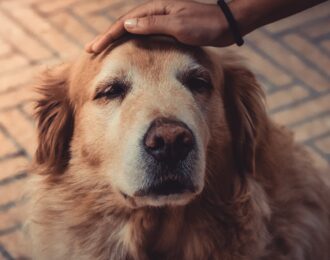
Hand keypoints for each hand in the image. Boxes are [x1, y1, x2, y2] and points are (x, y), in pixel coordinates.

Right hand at [85, 0, 236, 52]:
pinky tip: (128, 48)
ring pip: (133, 30)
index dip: (108, 36)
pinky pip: (144, 35)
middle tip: (91, 49)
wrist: (226, 25)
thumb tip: (127, 25)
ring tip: (104, 49)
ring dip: (117, 39)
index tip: (94, 48)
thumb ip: (153, 25)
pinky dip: (132, 42)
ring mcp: (161, 20)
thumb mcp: (179, 25)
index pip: (125, 23)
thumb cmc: (205, 25)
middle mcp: (155, 12)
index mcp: (155, 9)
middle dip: (107, 37)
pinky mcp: (167, 28)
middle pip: (125, 25)